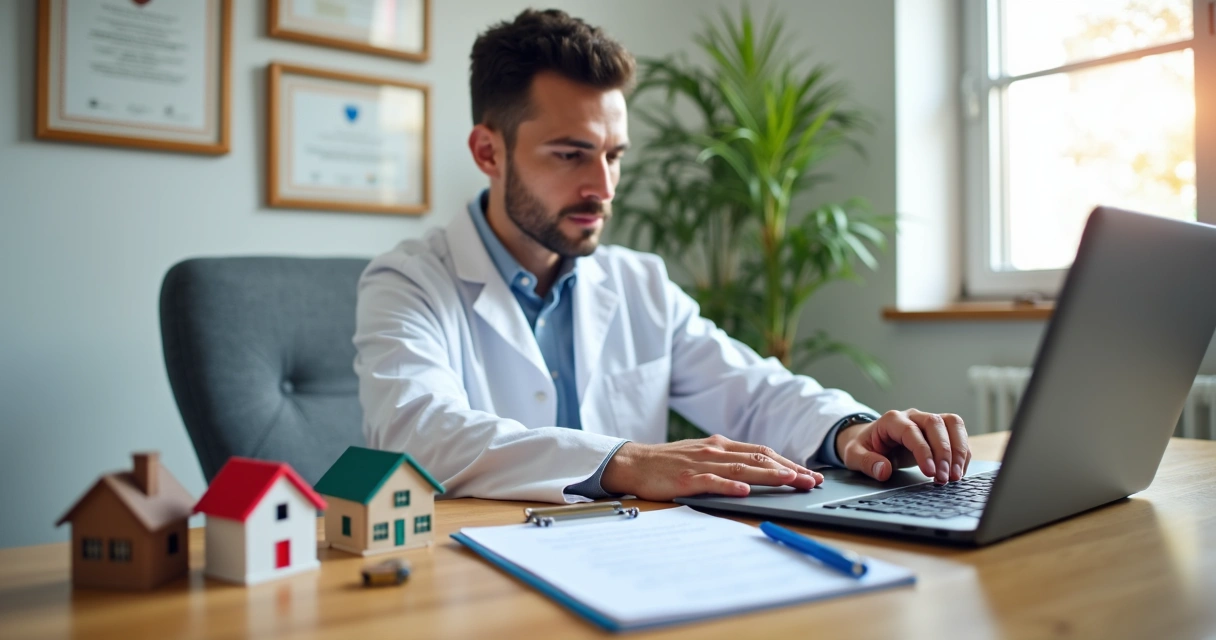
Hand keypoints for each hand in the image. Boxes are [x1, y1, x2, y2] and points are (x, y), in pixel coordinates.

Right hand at [600, 435, 823, 500]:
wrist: (635, 462)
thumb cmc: (670, 463)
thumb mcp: (703, 456)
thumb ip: (728, 461)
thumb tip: (760, 470)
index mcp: (721, 445)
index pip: (763, 453)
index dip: (788, 463)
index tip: (809, 474)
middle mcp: (715, 451)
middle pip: (759, 459)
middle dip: (788, 470)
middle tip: (811, 481)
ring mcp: (701, 464)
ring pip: (741, 469)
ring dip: (768, 476)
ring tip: (790, 481)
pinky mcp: (686, 479)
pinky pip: (711, 482)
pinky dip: (729, 486)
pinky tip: (744, 491)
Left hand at [835, 410, 970, 483]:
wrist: (870, 440)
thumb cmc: (863, 447)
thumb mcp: (854, 455)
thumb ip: (866, 462)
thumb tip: (883, 470)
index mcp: (891, 420)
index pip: (911, 431)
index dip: (923, 451)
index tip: (929, 472)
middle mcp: (912, 416)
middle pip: (936, 423)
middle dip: (944, 452)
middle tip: (945, 478)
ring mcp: (927, 420)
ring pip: (952, 424)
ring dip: (959, 449)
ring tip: (956, 476)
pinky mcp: (939, 430)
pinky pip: (958, 434)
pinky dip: (962, 452)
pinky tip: (958, 471)